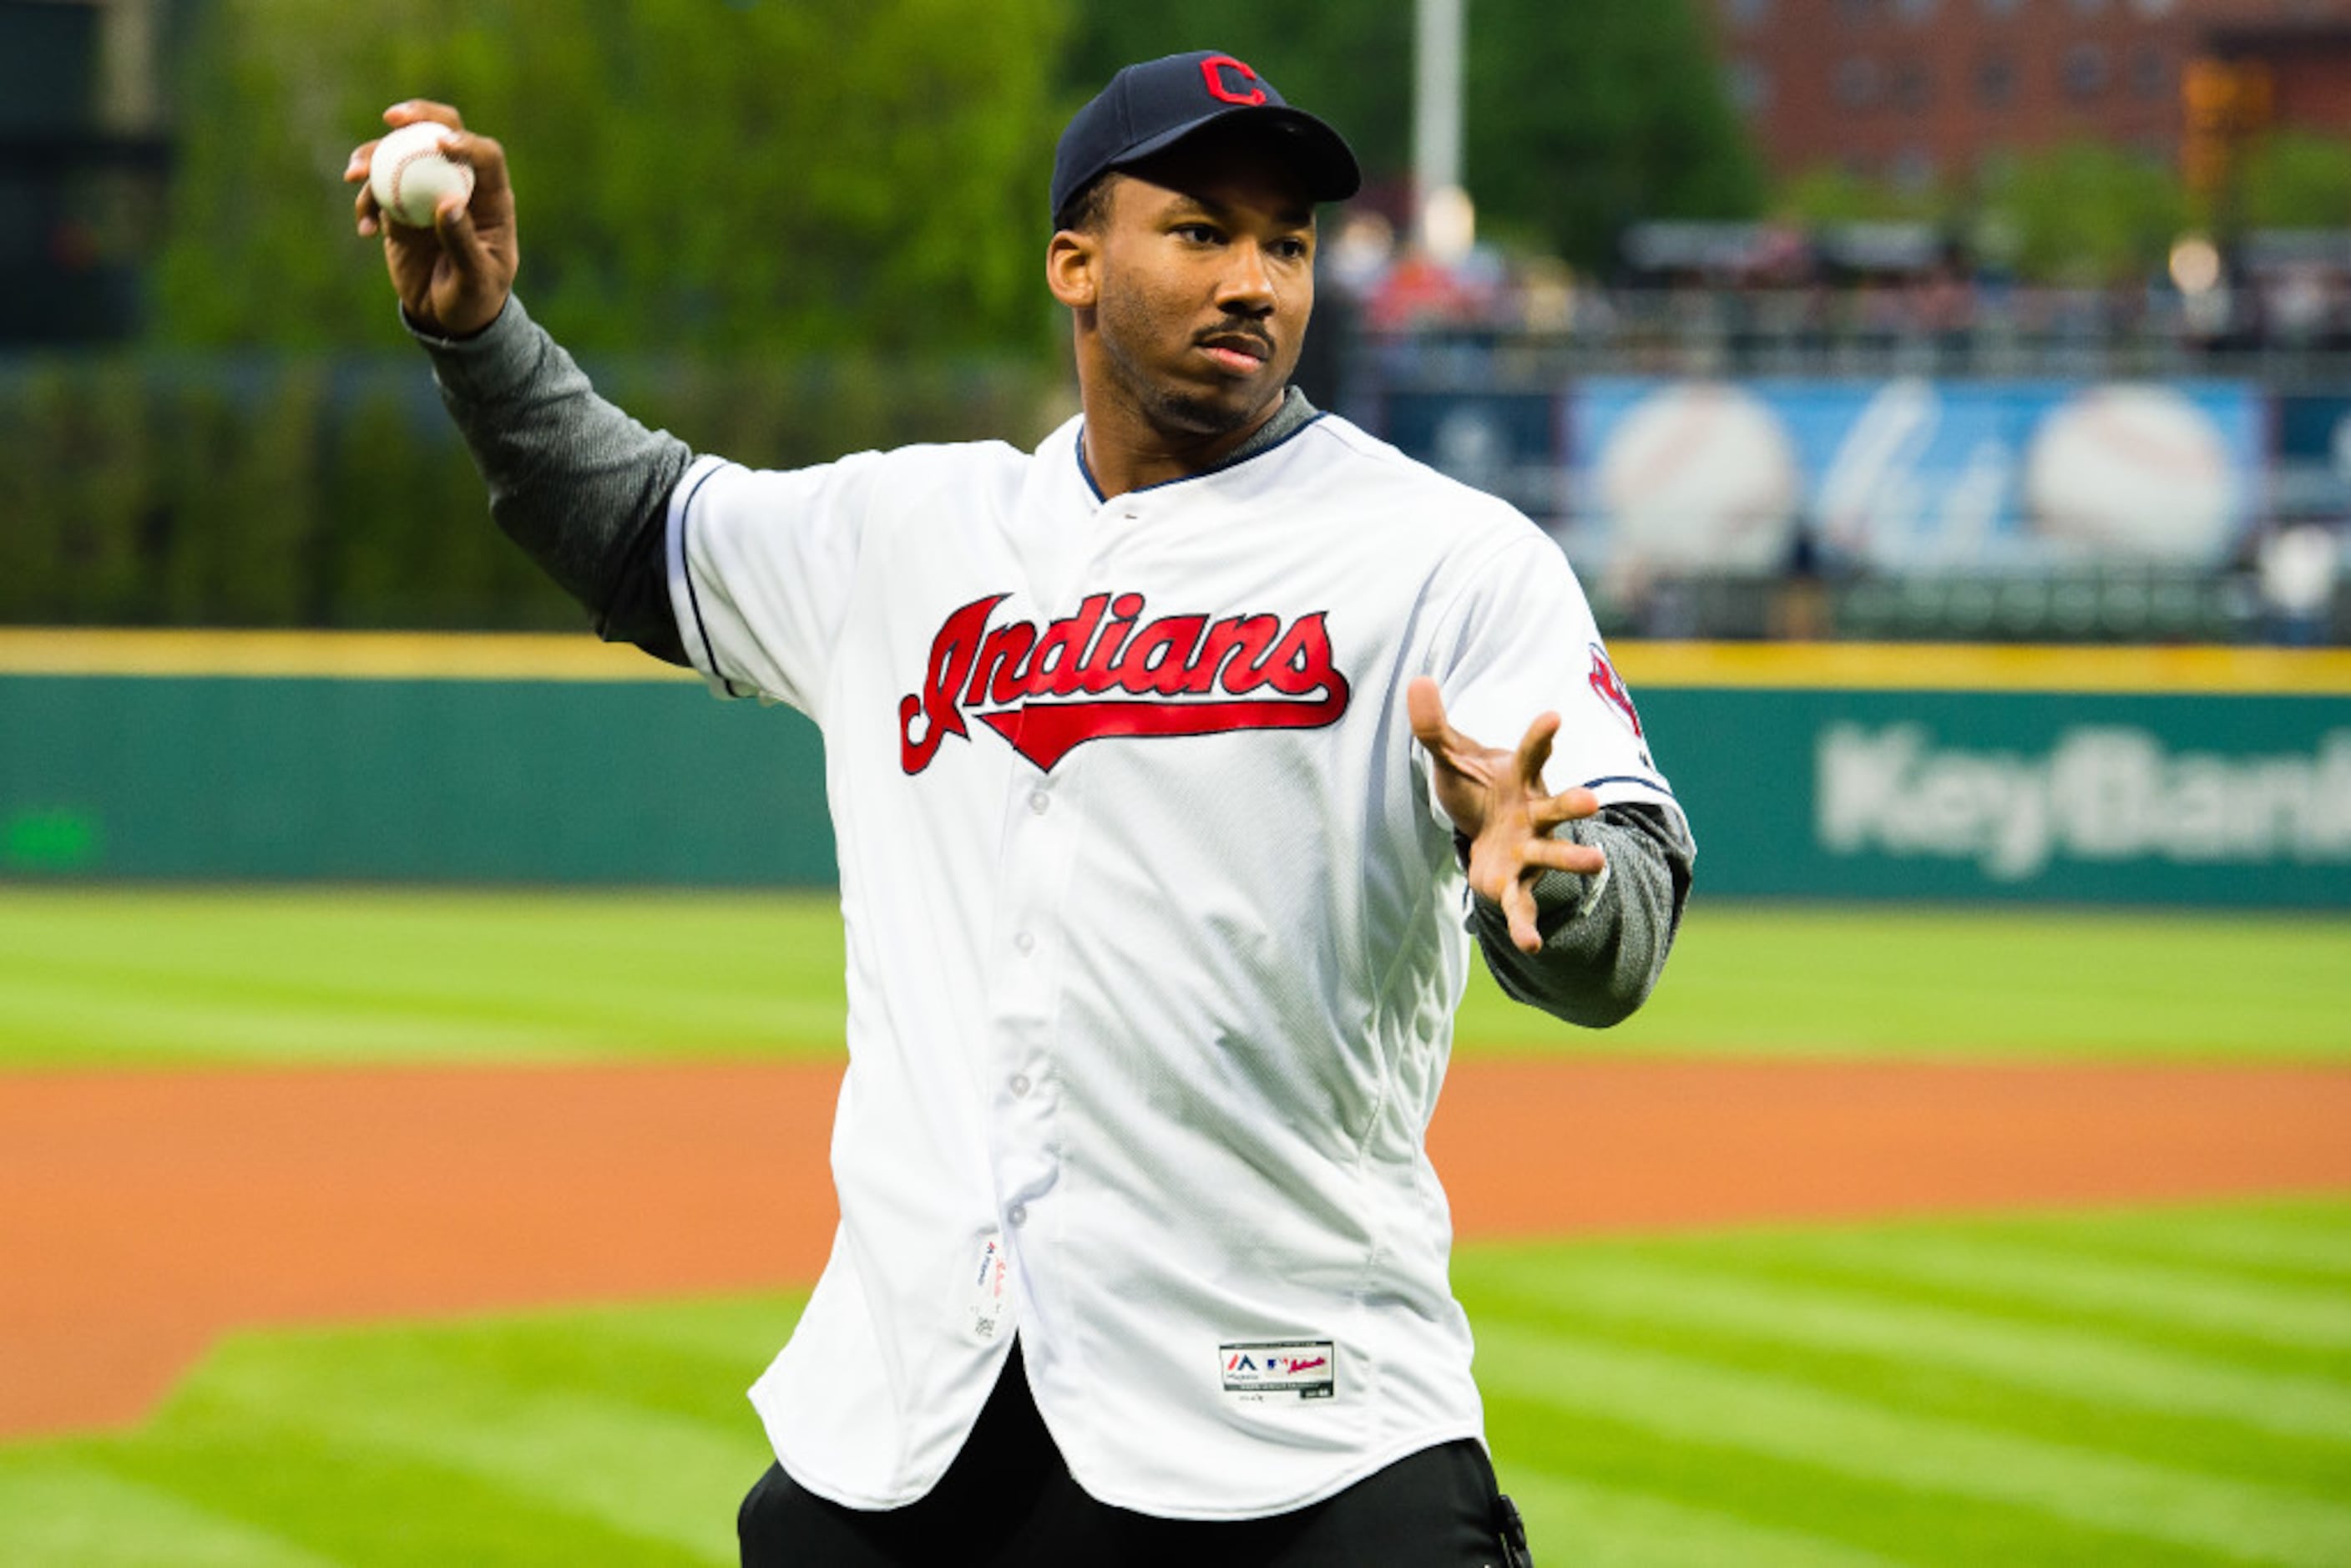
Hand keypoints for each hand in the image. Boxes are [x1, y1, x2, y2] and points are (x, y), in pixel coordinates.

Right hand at [344, 101, 516, 336]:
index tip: (442, 144)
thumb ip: (463, 243)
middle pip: (441, 134)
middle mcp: (459, 186)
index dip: (466, 142)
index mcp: (492, 199)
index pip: (486, 156)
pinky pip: (377, 191)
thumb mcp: (475, 279)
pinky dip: (365, 202)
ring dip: (373, 156)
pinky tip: (363, 229)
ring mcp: (427, 193)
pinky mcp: (399, 209)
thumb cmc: (475, 301)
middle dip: (418, 117)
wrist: (449, 320)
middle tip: (392, 118)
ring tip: (353, 175)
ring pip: (400, 157)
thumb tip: (448, 203)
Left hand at [1407, 676, 1604, 953]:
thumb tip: (1416, 680)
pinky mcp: (1515, 883)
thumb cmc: (1475, 787)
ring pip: (1554, 853)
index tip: (1554, 715)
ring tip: (1598, 863)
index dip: (1541, 734)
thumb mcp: (1449, 756)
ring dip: (1574, 858)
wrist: (1483, 829)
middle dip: (1573, 803)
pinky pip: (1523, 906)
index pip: (1531, 751)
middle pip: (1557, 806)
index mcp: (1520, 777)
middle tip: (1593, 800)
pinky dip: (1526, 925)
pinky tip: (1532, 945)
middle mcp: (1534, 812)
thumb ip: (1433, 726)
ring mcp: (1530, 849)